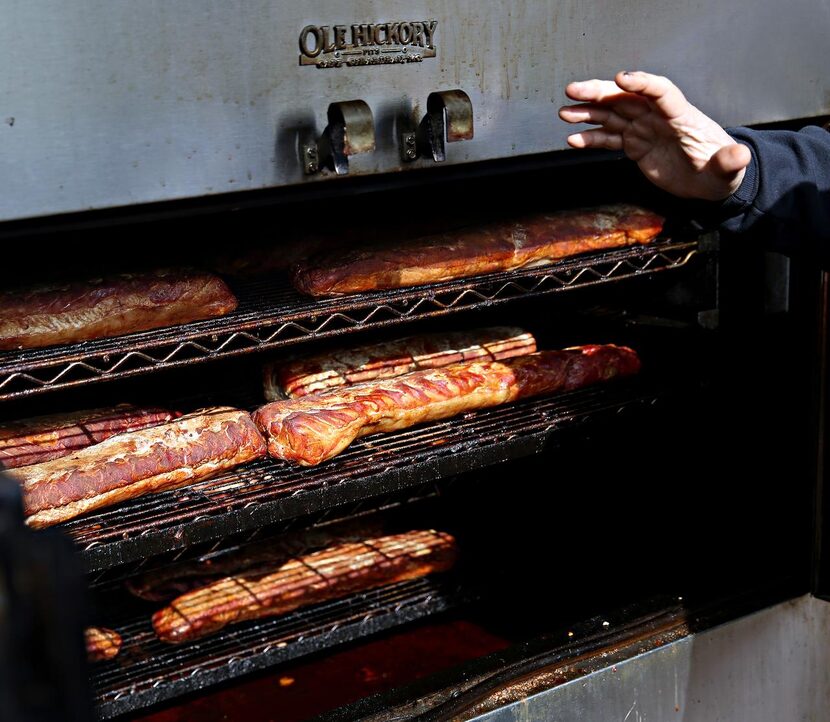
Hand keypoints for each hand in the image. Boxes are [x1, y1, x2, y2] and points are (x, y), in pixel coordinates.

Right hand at [558, 71, 751, 200]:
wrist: (710, 183)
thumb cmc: (720, 172)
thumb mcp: (727, 169)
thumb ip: (729, 161)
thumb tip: (739, 155)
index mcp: (682, 117)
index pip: (661, 92)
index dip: (642, 84)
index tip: (620, 80)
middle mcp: (659, 118)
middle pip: (626, 98)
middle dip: (600, 92)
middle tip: (574, 90)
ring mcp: (645, 130)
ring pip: (612, 115)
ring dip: (588, 113)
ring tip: (565, 113)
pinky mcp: (635, 146)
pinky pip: (610, 139)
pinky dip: (591, 138)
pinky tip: (574, 139)